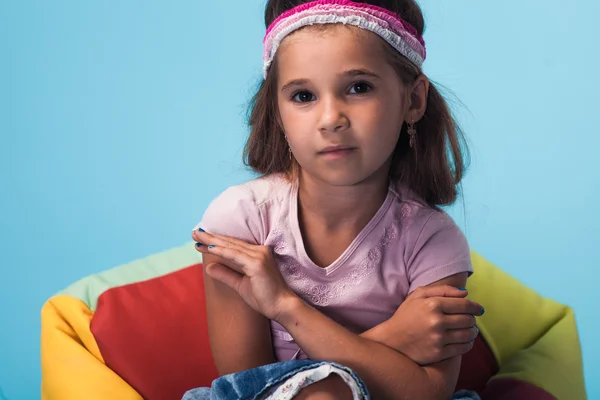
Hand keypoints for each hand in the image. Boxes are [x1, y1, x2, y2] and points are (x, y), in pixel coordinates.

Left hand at [192, 228, 296, 319]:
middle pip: (230, 242)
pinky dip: (222, 251)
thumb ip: (226, 274)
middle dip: (211, 237)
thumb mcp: (240, 285)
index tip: (200, 241)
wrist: (281, 307)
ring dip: (212, 241)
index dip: (216, 242)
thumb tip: (209, 267)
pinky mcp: (257, 263)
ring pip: (231, 246)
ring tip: (197, 237)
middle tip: (194, 233)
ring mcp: (259, 256)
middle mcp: (259, 251)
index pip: (232, 246)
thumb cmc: (264, 297)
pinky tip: (210, 247)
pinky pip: (235, 255)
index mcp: (257, 254)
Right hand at [363, 285, 482, 364]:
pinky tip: (465, 340)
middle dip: (473, 319)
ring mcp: (438, 339)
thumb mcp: (418, 295)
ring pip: (468, 334)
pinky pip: (463, 348)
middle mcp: (436, 321)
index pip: (465, 304)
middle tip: (471, 319)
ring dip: (473, 331)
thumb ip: (442, 290)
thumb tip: (466, 293)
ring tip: (470, 330)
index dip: (476, 307)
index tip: (479, 309)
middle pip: (468, 319)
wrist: (391, 340)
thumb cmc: (406, 315)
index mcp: (433, 304)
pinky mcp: (439, 353)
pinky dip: (468, 343)